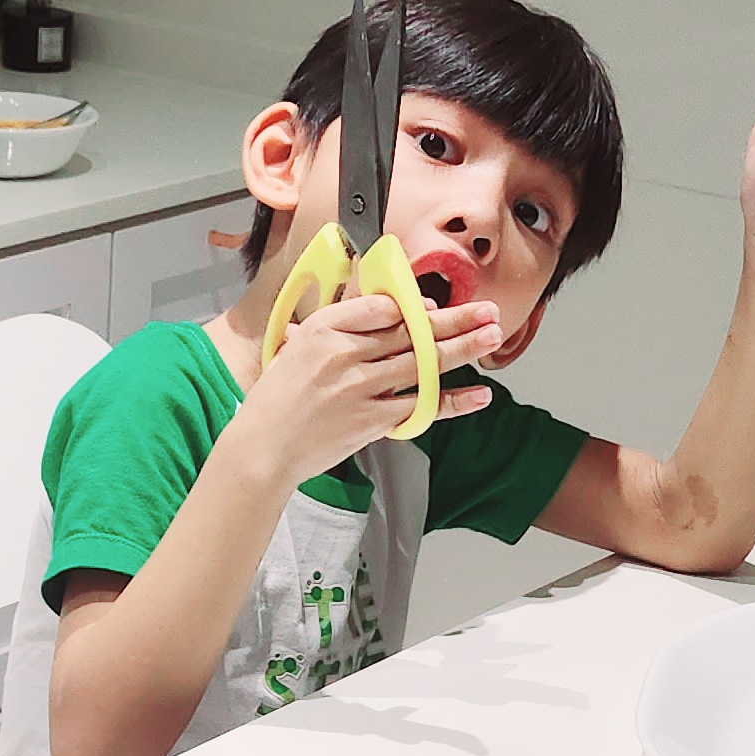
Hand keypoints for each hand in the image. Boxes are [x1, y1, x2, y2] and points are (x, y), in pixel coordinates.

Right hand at [243, 284, 502, 478]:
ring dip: (463, 348)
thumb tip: (383, 311)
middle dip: (455, 319)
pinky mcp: (371, 420)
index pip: (380, 306)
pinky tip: (479, 394)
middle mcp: (343, 352)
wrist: (262, 450)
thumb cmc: (276, 401)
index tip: (433, 306)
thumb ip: (335, 328)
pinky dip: (453, 400)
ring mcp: (360, 387)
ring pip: (422, 362)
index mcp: (322, 328)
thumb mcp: (294, 349)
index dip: (413, 305)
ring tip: (492, 336)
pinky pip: (420, 405)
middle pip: (410, 330)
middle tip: (488, 310)